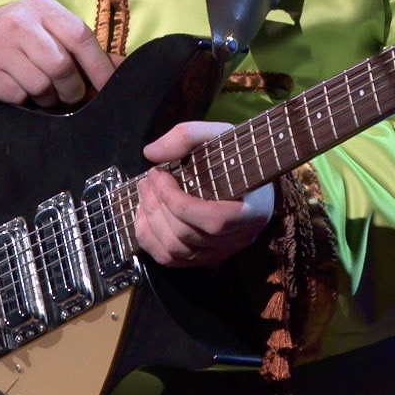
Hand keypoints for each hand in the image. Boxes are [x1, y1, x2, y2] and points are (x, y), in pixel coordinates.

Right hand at [0, 0, 116, 106]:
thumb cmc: (13, 40)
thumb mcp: (45, 33)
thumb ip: (81, 48)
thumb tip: (123, 66)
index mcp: (41, 7)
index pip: (79, 35)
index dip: (98, 65)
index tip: (108, 87)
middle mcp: (20, 21)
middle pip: (61, 66)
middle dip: (70, 89)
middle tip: (68, 95)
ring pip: (40, 84)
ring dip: (46, 97)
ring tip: (40, 92)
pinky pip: (17, 95)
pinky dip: (22, 100)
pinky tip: (15, 89)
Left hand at [134, 119, 276, 266]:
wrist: (250, 174)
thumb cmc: (235, 155)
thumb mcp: (217, 135)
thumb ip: (186, 137)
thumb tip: (151, 153)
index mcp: (251, 211)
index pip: (213, 220)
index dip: (177, 201)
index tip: (158, 174)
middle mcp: (237, 238)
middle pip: (186, 235)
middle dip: (156, 204)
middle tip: (148, 178)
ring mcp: (220, 252)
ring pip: (175, 251)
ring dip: (150, 220)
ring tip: (144, 191)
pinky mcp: (203, 257)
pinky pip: (170, 260)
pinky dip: (149, 238)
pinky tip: (143, 214)